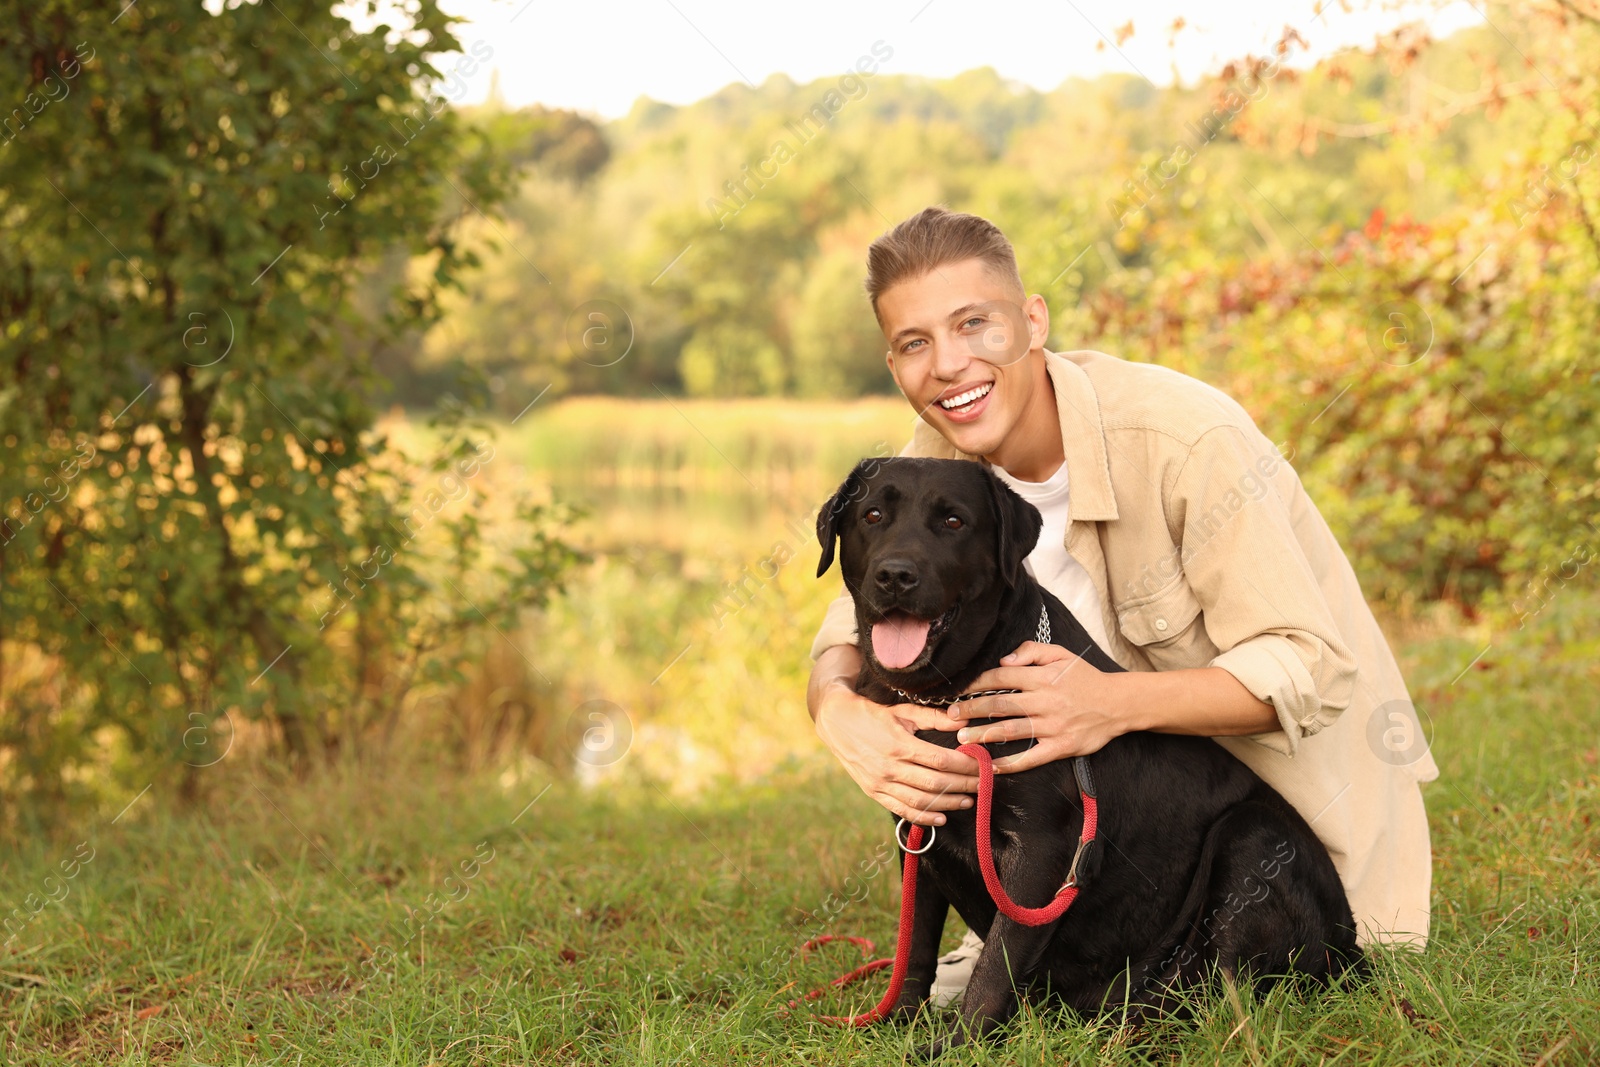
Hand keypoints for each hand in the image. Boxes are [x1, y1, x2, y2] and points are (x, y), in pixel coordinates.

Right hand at [813, 679, 979, 826]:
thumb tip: (963, 721)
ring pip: (921, 801)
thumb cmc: (873, 714)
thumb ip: (933, 718)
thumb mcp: (902, 710)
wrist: (836, 723)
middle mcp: (890, 767)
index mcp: (899, 744)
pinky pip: (902, 810)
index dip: (966, 766)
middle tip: (984, 784)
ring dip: (948, 803)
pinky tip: (942, 817)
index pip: (941, 760)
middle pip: (935, 782)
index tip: (984, 766)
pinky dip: (924, 817)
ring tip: (968, 800)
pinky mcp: (873, 792)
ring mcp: (880, 783)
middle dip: (964, 784)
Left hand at [948, 641, 1127, 773]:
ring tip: (963, 739)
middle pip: (1000, 704)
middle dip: (972, 709)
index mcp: (1042, 677)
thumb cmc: (1085, 678)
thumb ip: (1031, 651)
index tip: (960, 690)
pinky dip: (1010, 763)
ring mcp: (1052, 725)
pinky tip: (992, 766)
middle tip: (950, 716)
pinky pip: (1031, 757)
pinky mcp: (1061, 747)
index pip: (1001, 677)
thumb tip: (1003, 660)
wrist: (1118, 703)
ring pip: (1011, 730)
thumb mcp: (1061, 654)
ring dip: (984, 735)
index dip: (977, 683)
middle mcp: (1045, 701)